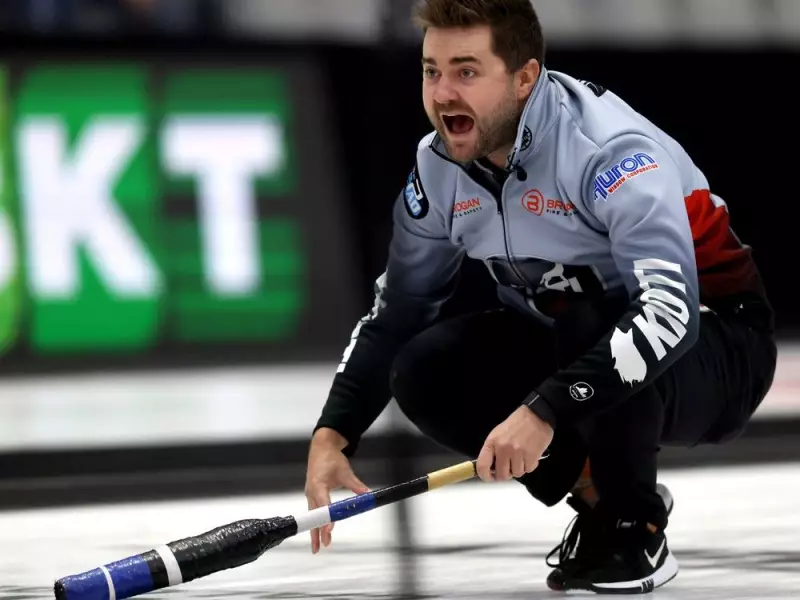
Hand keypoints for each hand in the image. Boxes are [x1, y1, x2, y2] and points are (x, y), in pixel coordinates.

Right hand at [304, 428, 368, 553]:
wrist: (321, 448)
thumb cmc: (331, 459)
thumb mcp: (346, 472)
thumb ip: (356, 485)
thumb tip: (368, 495)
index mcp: (319, 485)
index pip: (323, 505)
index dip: (327, 518)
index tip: (330, 529)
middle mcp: (312, 491)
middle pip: (315, 515)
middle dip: (318, 531)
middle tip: (322, 546)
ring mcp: (311, 493)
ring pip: (313, 515)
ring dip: (316, 529)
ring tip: (320, 544)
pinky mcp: (312, 494)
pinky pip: (314, 510)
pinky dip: (317, 522)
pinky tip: (320, 531)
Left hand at [476, 405, 553, 481]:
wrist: (536, 415)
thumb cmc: (517, 424)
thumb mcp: (498, 433)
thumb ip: (493, 450)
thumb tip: (491, 468)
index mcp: (492, 442)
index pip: (482, 466)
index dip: (485, 476)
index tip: (490, 477)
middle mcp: (503, 448)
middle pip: (501, 475)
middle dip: (506, 473)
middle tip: (510, 466)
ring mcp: (517, 453)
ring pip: (516, 474)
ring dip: (519, 468)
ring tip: (521, 456)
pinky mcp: (531, 456)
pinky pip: (528, 470)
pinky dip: (529, 465)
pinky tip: (529, 455)